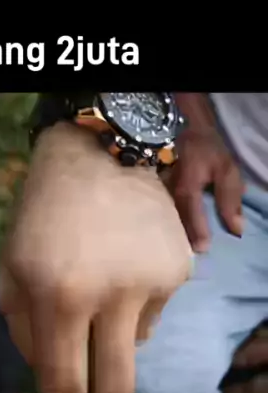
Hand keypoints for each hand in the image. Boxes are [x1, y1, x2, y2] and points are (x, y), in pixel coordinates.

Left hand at [0, 122, 192, 392]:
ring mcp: (151, 283)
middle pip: (114, 386)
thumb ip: (24, 333)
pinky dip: (130, 312)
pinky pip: (150, 317)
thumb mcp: (9, 273)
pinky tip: (118, 277)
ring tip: (95, 301)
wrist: (97, 159)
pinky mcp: (178, 272)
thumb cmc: (40, 218)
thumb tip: (50, 381)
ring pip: (132, 349)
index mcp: (58, 295)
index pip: (62, 382)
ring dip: (109, 344)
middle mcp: (110, 295)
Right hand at [166, 127, 243, 251]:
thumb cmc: (207, 152)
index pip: (192, 211)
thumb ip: (230, 198)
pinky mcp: (155, 196)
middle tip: (191, 259)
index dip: (198, 230)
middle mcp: (168, 192)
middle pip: (175, 221)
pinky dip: (166, 227)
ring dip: (173, 236)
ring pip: (165, 219)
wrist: (183, 133)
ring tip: (179, 254)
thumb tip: (237, 228)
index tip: (204, 249)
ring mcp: (158, 194)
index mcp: (187, 185)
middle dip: (183, 240)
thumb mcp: (226, 170)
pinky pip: (160, 215)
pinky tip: (170, 240)